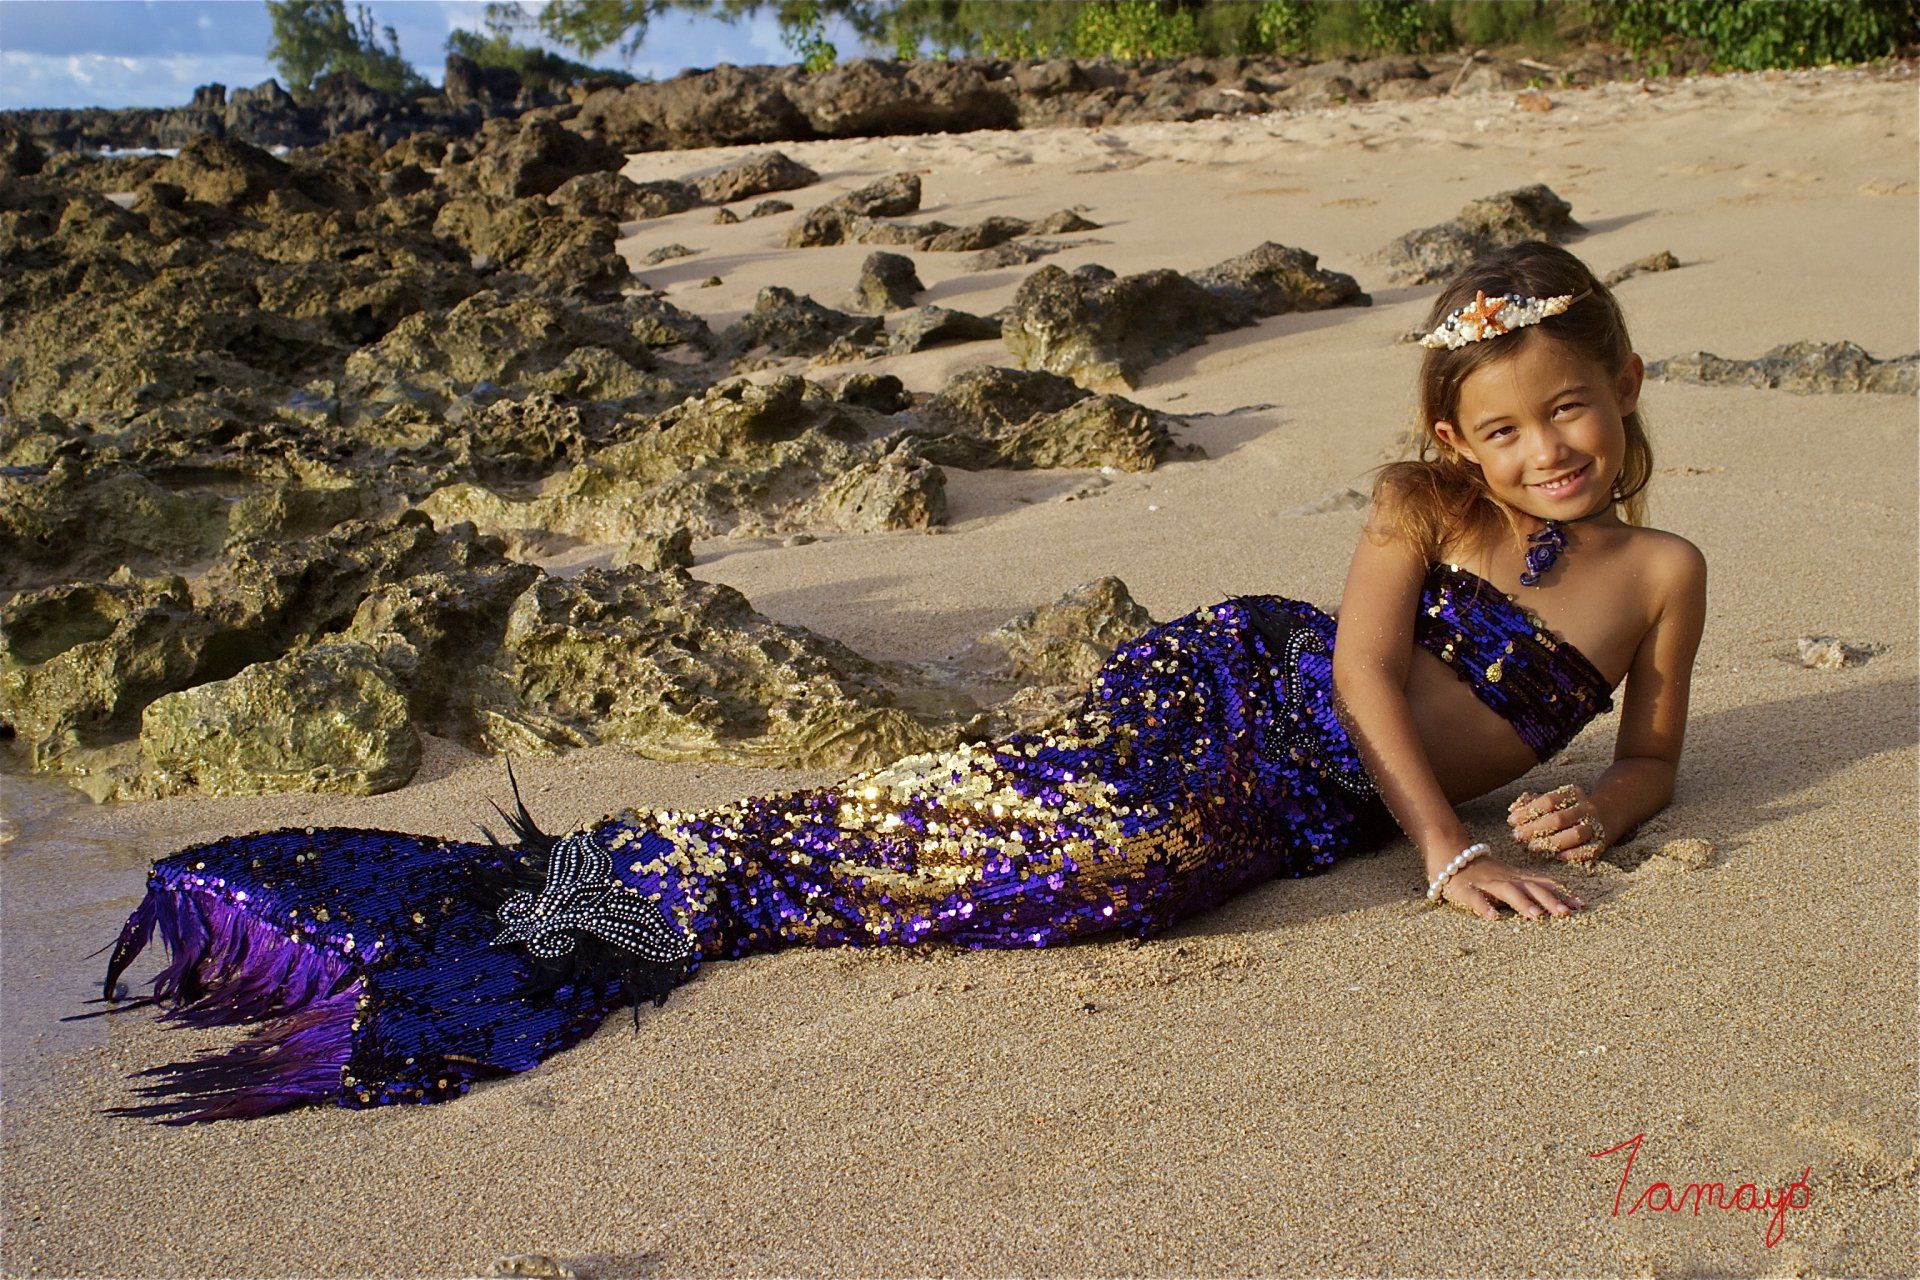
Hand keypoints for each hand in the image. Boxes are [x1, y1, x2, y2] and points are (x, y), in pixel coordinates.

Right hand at [1440, 854, 1585, 920]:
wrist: (1450, 854)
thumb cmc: (1483, 872)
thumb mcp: (1510, 877)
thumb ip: (1529, 886)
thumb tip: (1559, 900)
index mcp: (1517, 877)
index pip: (1544, 884)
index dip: (1562, 893)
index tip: (1581, 905)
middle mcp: (1506, 879)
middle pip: (1531, 888)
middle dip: (1549, 899)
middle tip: (1566, 913)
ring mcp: (1486, 883)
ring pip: (1507, 892)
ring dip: (1522, 903)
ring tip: (1536, 916)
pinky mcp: (1465, 890)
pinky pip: (1475, 898)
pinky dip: (1483, 907)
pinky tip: (1492, 918)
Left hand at [1507, 784, 1606, 863]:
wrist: (1610, 811)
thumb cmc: (1572, 806)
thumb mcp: (1555, 798)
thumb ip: (1533, 802)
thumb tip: (1513, 809)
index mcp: (1572, 794)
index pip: (1548, 801)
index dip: (1528, 811)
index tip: (1512, 821)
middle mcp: (1586, 808)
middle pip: (1559, 818)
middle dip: (1535, 828)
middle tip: (1518, 836)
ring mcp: (1596, 826)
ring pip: (1576, 834)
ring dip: (1553, 842)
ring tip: (1533, 847)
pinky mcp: (1602, 843)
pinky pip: (1590, 850)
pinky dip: (1574, 854)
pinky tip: (1558, 856)